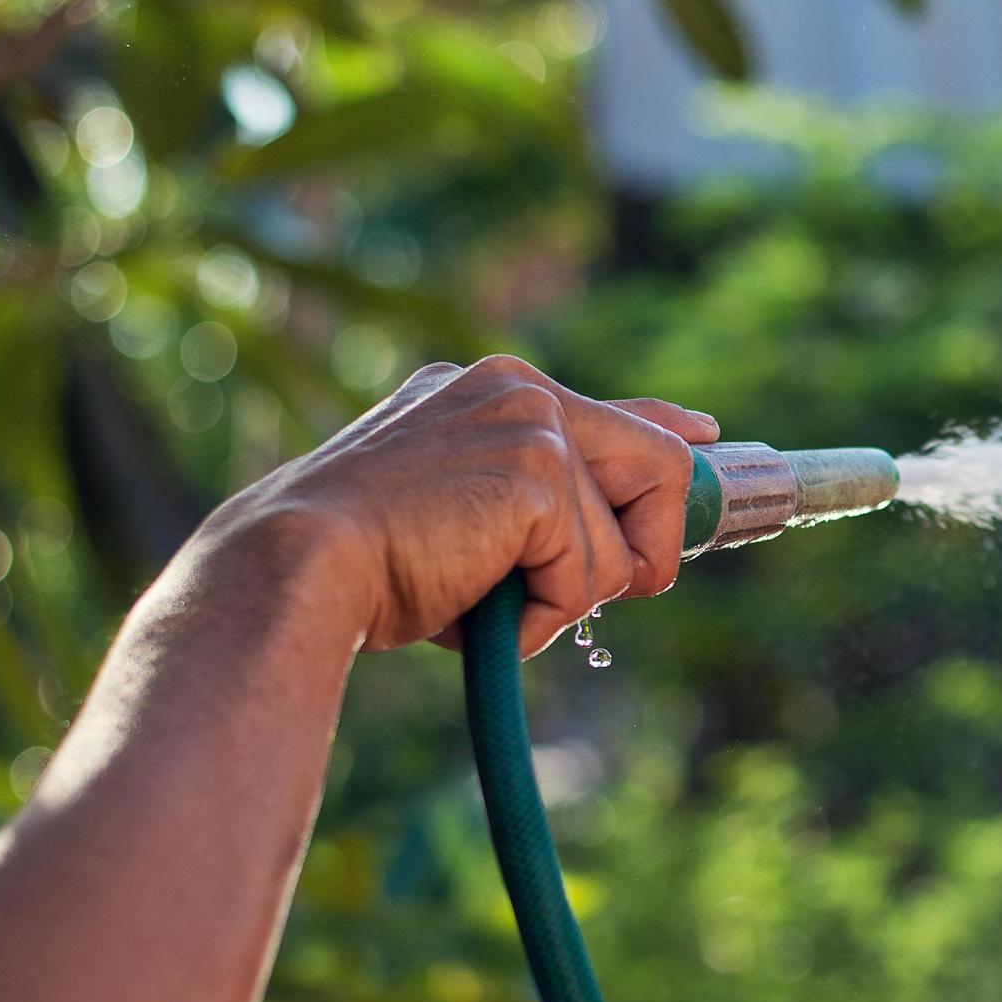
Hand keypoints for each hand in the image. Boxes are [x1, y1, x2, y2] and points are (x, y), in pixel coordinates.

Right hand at [205, 356, 718, 657]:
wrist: (296, 568)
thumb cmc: (361, 567)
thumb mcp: (456, 523)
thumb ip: (526, 514)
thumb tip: (611, 557)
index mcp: (487, 390)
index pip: (611, 408)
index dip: (671, 430)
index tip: (705, 436)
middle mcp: (517, 388)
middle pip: (661, 465)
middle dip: (646, 551)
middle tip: (582, 597)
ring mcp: (532, 423)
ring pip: (621, 546)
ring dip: (561, 599)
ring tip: (476, 595)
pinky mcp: (539, 472)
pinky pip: (590, 574)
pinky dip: (544, 613)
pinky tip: (475, 601)